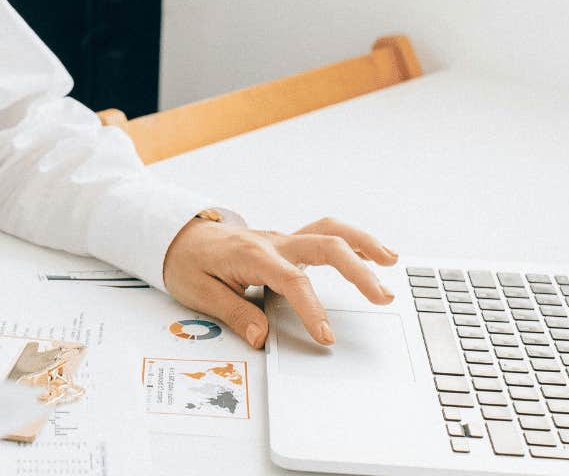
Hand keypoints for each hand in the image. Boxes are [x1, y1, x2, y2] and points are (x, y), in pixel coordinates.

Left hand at [160, 216, 397, 348]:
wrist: (176, 235)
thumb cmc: (186, 261)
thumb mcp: (199, 292)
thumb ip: (235, 313)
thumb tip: (262, 337)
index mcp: (253, 256)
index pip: (292, 281)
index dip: (313, 309)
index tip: (327, 336)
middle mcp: (274, 243)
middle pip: (325, 246)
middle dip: (358, 270)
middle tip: (382, 296)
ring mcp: (282, 240)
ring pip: (329, 231)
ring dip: (363, 244)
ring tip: (391, 262)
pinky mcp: (286, 244)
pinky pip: (323, 235)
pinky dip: (350, 242)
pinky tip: (370, 256)